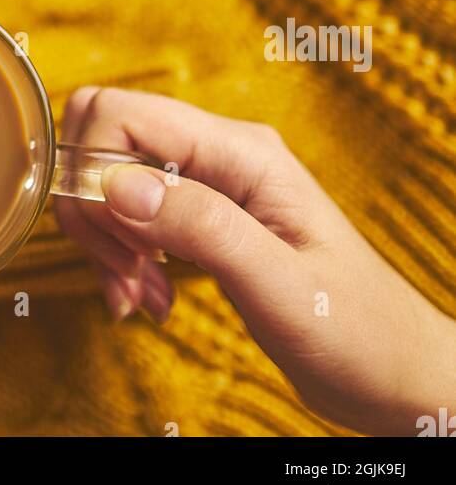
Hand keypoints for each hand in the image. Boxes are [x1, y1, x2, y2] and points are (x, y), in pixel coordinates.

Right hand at [55, 87, 455, 435]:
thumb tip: (115, 183)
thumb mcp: (276, 282)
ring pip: (111, 180)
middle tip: (124, 273)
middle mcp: (219, 155)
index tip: (115, 241)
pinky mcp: (201, 219)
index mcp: (240, 152)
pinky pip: (131, 216)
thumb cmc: (354, 328)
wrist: (391, 371)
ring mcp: (209, 185)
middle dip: (93, 209)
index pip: (122, 113)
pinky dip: (122, 258)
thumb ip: (200, 226)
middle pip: (105, 141)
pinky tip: (148, 299)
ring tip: (141, 298)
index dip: (92, 170)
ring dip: (107, 242)